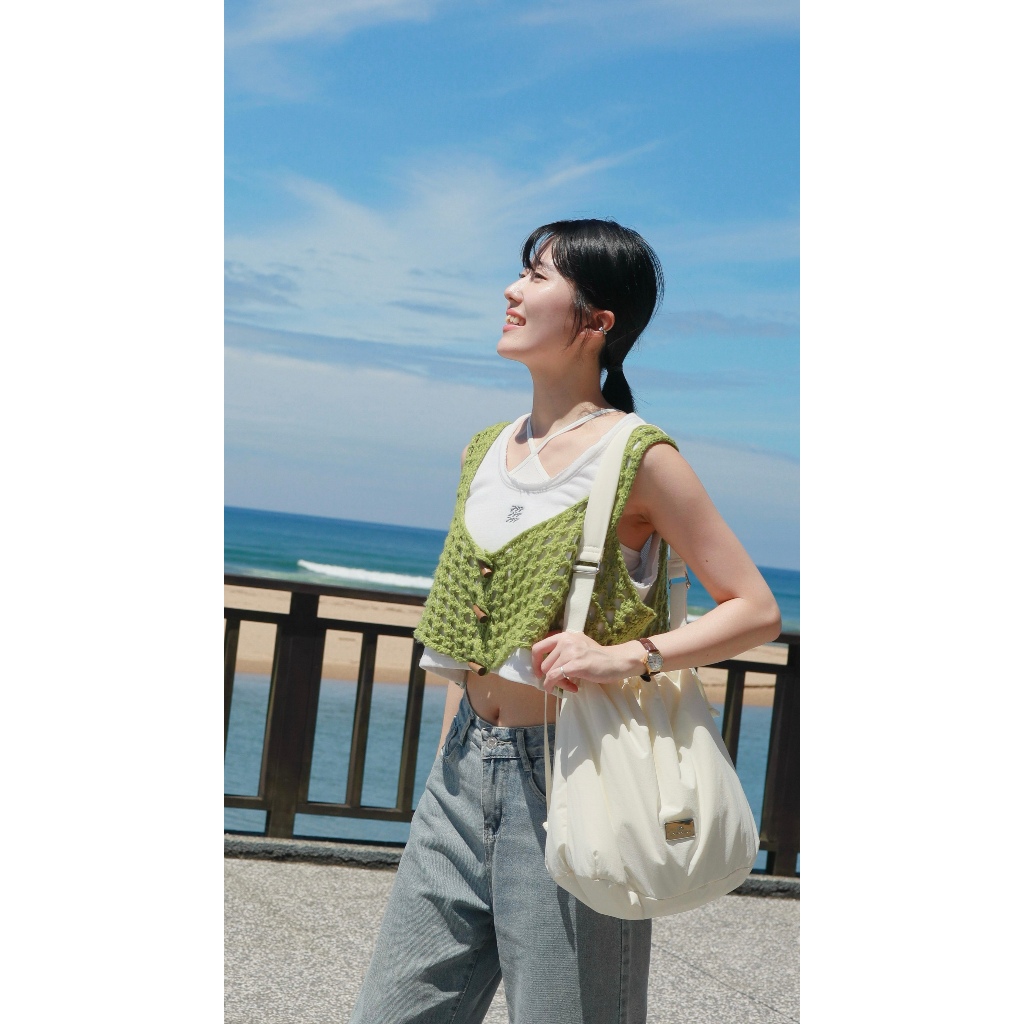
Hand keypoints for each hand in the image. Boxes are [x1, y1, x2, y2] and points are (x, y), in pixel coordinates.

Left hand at [531, 632, 646, 694]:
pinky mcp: (575, 664)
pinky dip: (554, 687)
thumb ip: (563, 651)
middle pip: (544, 664)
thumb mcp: (578, 646)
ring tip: (571, 685)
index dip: (535, 662)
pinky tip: (570, 689)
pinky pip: (554, 678)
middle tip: (563, 682)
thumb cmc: (598, 657)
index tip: (539, 673)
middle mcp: (565, 641)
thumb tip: (545, 667)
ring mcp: (570, 652)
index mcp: (564, 636)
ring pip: (549, 672)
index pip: (538, 647)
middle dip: (550, 676)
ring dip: (557, 683)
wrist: (617, 661)